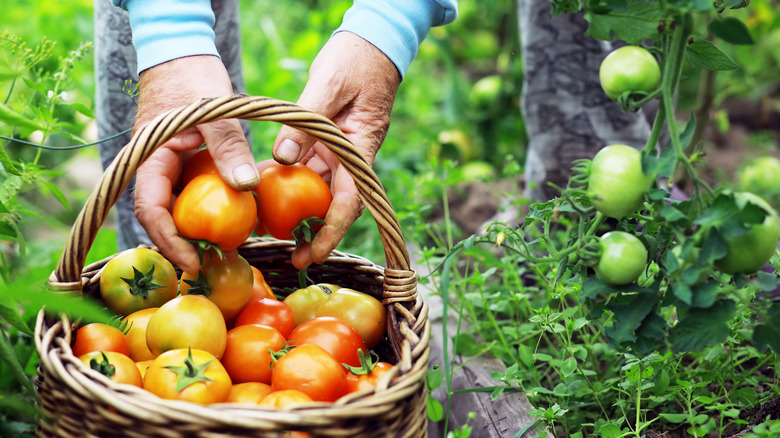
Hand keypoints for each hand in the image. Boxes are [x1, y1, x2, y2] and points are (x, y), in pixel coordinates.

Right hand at [133, 55, 257, 273]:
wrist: (181, 53)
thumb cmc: (192, 77)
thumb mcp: (215, 112)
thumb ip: (228, 147)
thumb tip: (247, 187)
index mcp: (149, 158)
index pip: (150, 209)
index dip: (169, 240)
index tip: (192, 260)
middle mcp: (154, 168)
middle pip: (163, 217)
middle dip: (184, 244)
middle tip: (213, 265)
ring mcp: (168, 167)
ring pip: (178, 208)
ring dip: (197, 230)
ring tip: (225, 250)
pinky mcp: (183, 164)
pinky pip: (193, 193)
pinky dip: (209, 209)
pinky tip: (233, 221)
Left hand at [272, 32, 400, 269]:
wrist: (371, 44)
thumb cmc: (355, 60)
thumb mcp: (328, 85)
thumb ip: (305, 123)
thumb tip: (281, 158)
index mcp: (359, 148)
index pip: (350, 200)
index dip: (332, 231)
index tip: (315, 253)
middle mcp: (350, 156)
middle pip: (335, 203)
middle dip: (316, 233)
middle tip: (293, 257)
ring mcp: (339, 150)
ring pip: (319, 188)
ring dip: (300, 210)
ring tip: (273, 230)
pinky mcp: (326, 142)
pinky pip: (308, 167)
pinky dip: (290, 180)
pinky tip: (266, 188)